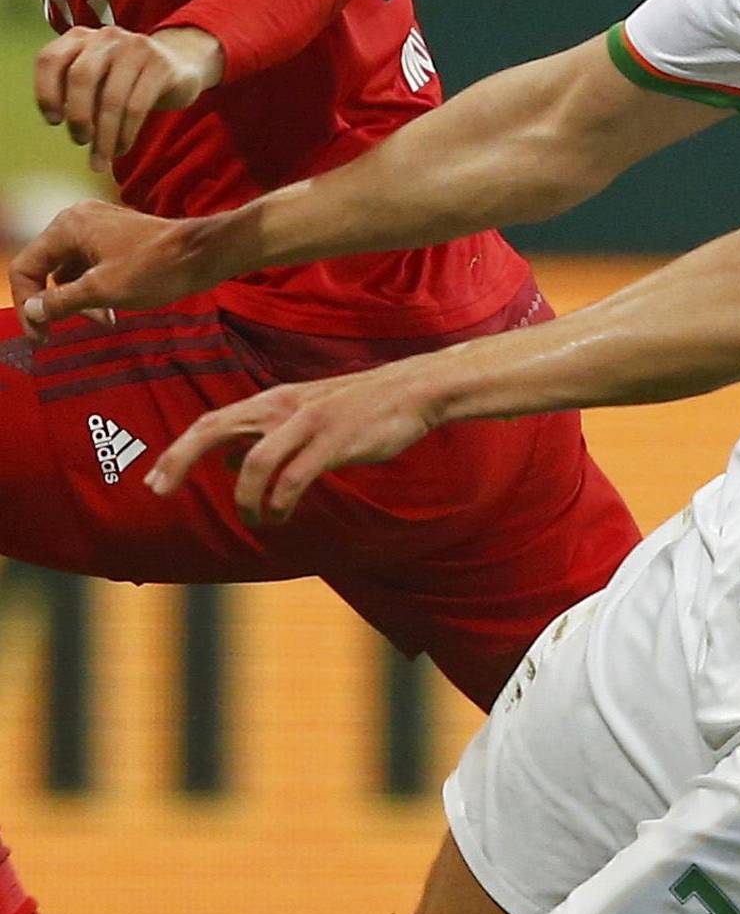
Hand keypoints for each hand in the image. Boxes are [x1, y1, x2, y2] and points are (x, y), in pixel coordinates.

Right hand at [11, 200, 214, 340]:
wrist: (204, 253)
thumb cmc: (155, 269)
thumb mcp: (103, 291)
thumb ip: (61, 301)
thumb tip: (32, 310)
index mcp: (66, 227)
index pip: (25, 267)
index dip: (27, 304)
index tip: (40, 337)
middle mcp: (76, 221)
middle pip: (46, 269)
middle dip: (57, 303)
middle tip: (68, 332)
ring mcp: (97, 227)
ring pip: (71, 270)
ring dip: (79, 299)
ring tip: (103, 321)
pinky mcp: (116, 237)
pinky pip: (91, 266)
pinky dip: (95, 289)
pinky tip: (111, 311)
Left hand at [37, 24, 224, 170]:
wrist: (180, 63)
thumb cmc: (128, 78)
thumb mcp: (98, 76)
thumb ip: (76, 91)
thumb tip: (63, 122)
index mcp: (80, 37)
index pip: (50, 59)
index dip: (46, 92)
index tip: (54, 121)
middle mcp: (106, 37)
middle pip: (81, 77)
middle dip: (78, 116)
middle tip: (79, 140)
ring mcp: (135, 48)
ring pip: (112, 98)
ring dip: (104, 136)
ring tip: (101, 159)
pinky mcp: (161, 66)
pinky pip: (137, 107)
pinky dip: (125, 134)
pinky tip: (121, 147)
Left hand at [148, 365, 437, 524]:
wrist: (411, 392)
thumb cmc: (357, 408)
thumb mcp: (302, 417)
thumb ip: (262, 437)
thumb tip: (223, 463)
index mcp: (272, 401)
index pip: (211, 422)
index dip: (177, 451)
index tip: (153, 481)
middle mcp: (281, 407)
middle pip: (215, 429)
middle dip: (180, 460)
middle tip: (158, 491)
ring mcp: (307, 423)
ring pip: (253, 462)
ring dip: (245, 499)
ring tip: (254, 521)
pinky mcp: (333, 443)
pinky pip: (294, 478)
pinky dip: (279, 502)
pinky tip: (280, 516)